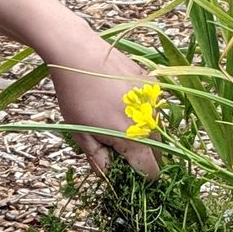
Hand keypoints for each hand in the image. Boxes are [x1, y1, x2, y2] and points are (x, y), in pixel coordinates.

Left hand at [47, 31, 161, 176]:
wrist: (79, 55)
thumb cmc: (76, 95)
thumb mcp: (81, 134)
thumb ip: (100, 159)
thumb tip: (110, 176)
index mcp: (133, 139)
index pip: (151, 171)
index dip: (141, 176)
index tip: (128, 173)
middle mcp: (150, 121)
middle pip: (156, 151)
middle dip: (140, 155)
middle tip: (117, 147)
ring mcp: (153, 101)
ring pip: (155, 128)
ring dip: (142, 132)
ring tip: (115, 119)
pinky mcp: (152, 84)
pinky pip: (153, 107)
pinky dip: (142, 111)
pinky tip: (120, 101)